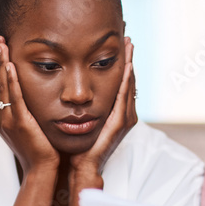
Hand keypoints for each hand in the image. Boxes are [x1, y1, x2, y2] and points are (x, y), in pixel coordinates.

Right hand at [0, 35, 59, 173]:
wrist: (41, 169)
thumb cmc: (37, 147)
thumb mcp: (25, 123)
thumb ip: (21, 107)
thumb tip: (23, 91)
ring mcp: (6, 120)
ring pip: (2, 85)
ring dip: (1, 62)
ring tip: (2, 43)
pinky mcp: (19, 123)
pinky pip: (14, 97)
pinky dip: (11, 80)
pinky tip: (10, 65)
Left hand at [70, 38, 137, 183]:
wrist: (82, 166)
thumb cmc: (80, 146)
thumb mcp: (83, 119)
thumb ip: (85, 105)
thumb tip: (75, 89)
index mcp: (118, 113)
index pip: (122, 83)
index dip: (123, 64)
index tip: (121, 46)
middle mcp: (126, 114)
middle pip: (129, 81)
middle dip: (129, 59)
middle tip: (129, 39)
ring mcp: (125, 119)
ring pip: (129, 85)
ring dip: (130, 64)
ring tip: (129, 46)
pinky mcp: (120, 123)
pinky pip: (124, 96)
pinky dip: (126, 80)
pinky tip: (125, 66)